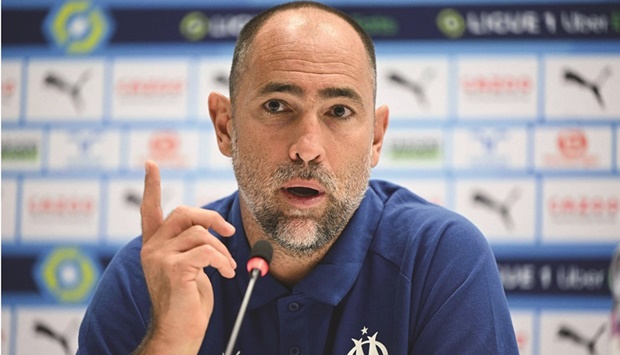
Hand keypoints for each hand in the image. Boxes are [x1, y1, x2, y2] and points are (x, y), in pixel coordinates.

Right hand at [136, 160, 236, 353]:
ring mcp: (159, 258)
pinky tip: (225, 274)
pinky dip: (222, 260)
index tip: (150, 164)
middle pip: (184, 212)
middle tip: (229, 231)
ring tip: (227, 267)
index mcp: (154, 246)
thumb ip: (191, 245)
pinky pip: (207, 250)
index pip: (149, 210)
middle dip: (212, 217)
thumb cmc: (187, 303)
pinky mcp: (173, 268)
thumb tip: (212, 228)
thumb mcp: (189, 267)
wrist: (178, 334)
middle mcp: (152, 248)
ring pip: (200, 233)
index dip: (151, 186)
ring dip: (223, 249)